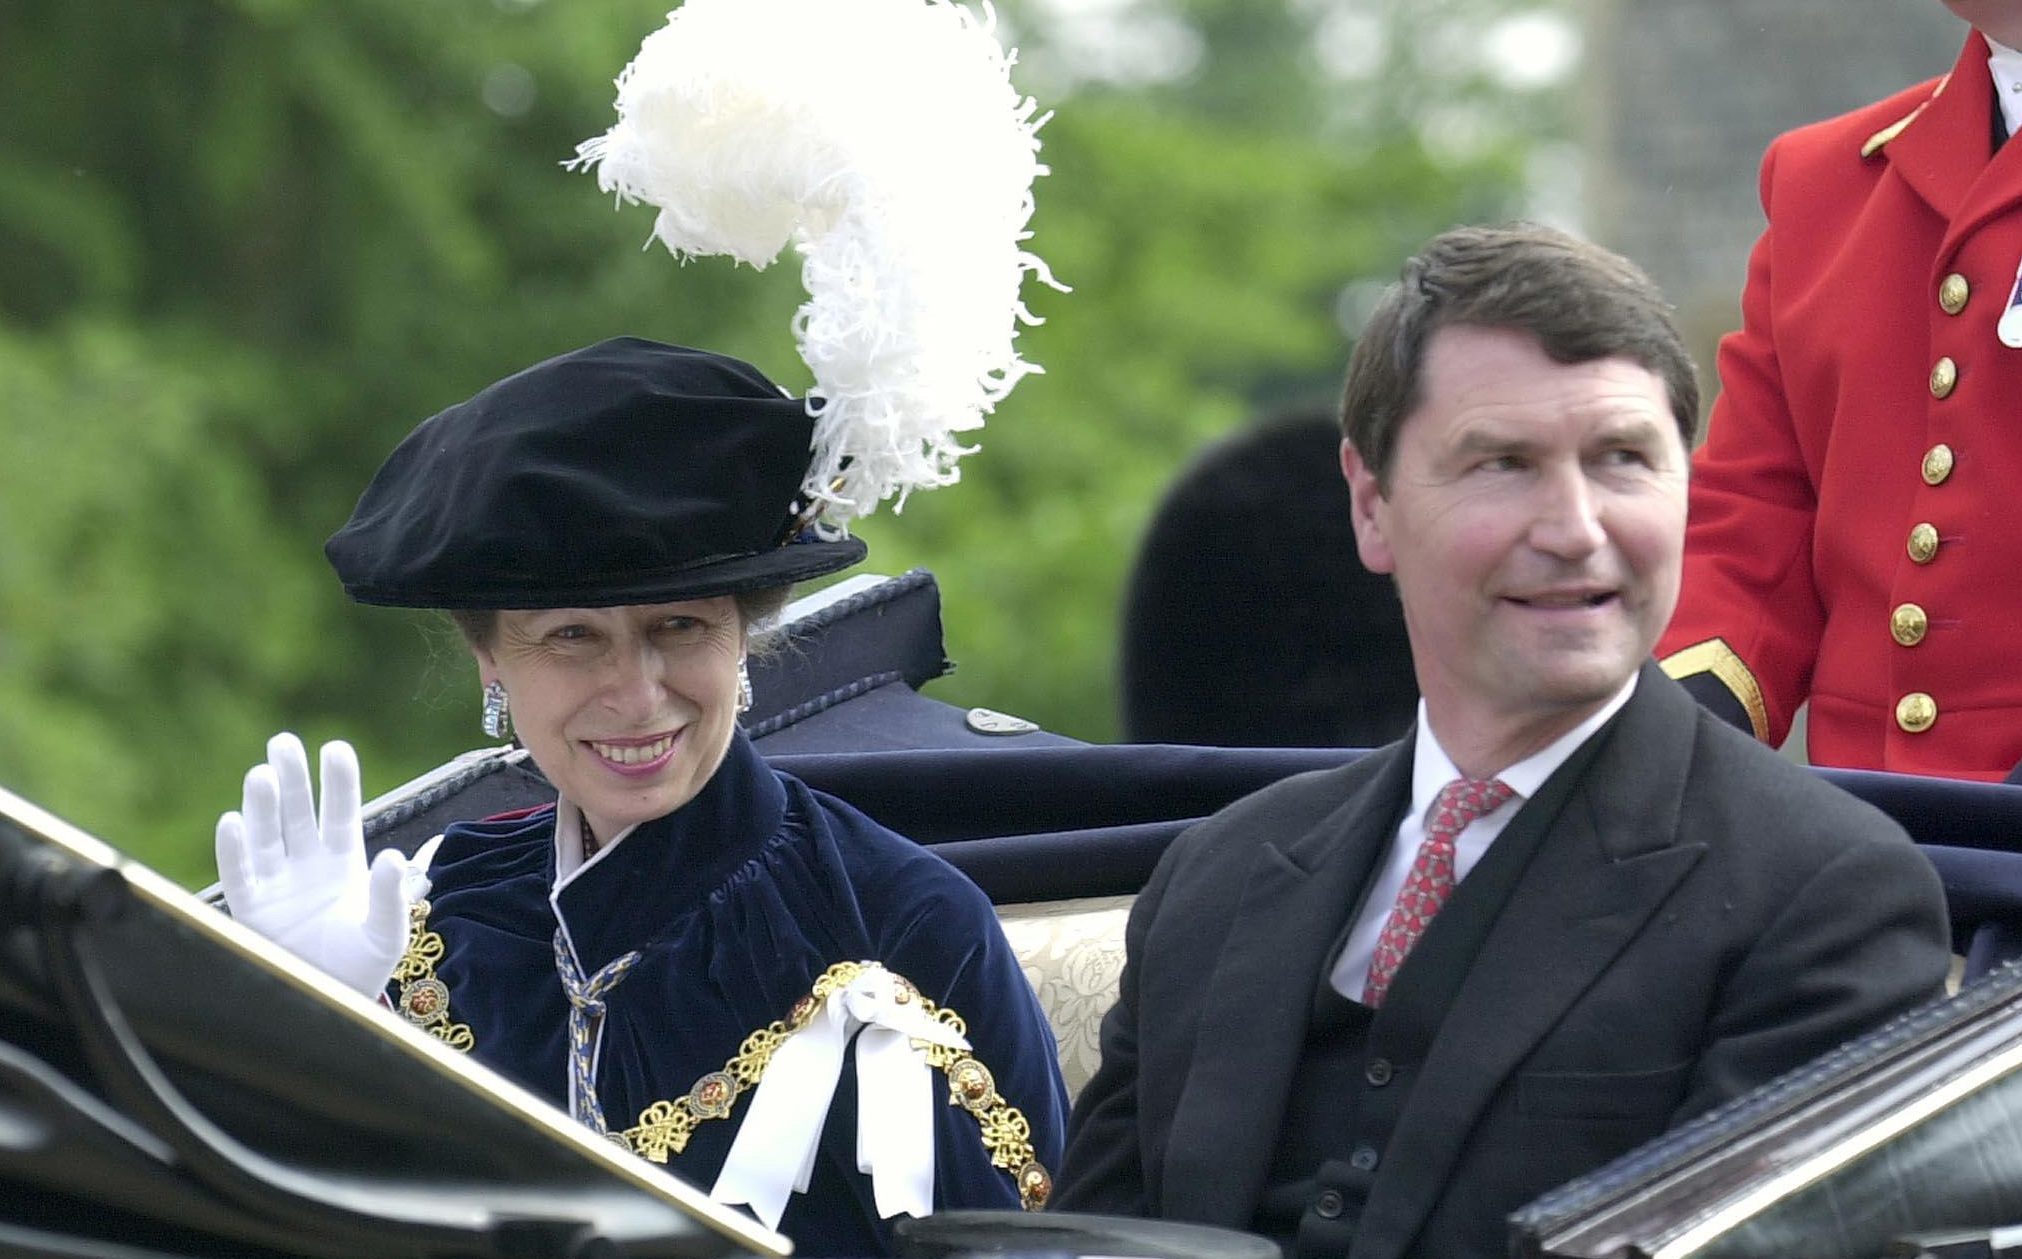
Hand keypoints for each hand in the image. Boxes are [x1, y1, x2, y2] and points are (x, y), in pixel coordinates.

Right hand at [214, 733, 417, 995]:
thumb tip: (392, 857)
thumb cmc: (363, 966)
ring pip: (266, 836)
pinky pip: (239, 875)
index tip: (336, 748)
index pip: (342, 813)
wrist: (330, 1005)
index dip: (338, 783)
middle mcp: (307, 864)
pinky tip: (232, 821)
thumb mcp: (388, 933)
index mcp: (344, 862)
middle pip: (298, 814)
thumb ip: (390, 897)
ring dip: (263, 806)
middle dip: (293, 779)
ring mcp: (277, 884)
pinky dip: (234, 850)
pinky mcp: (251, 910)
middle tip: (284, 742)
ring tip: (263, 774)